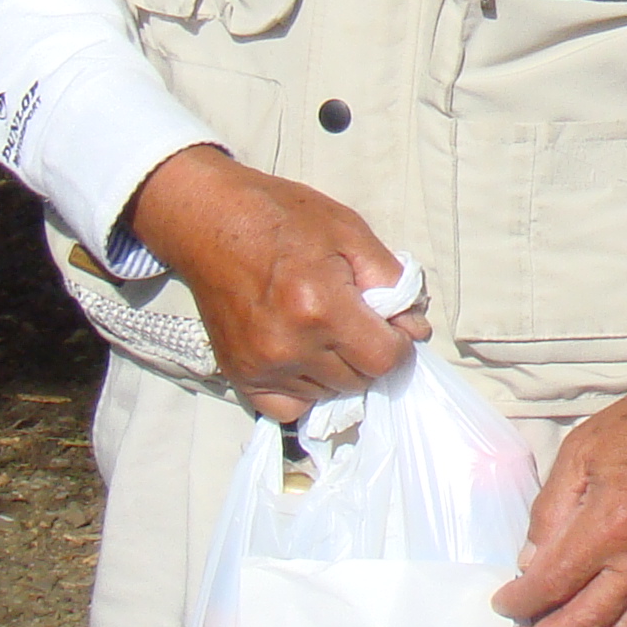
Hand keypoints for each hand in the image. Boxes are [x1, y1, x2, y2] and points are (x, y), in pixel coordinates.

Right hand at [123, 145, 421, 425]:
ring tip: (328, 332)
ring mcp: (261, 366)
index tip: (390, 322)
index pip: (385, 359)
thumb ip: (391, 282)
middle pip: (359, 381)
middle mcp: (290, 347)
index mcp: (322, 308)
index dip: (399, 343)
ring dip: (340, 371)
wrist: (211, 221)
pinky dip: (306, 390)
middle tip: (358, 321)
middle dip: (370, 354)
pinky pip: (288, 408)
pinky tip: (306, 358)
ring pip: (329, 394)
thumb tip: (415, 330)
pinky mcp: (239, 375)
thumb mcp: (350, 232)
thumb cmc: (284, 218)